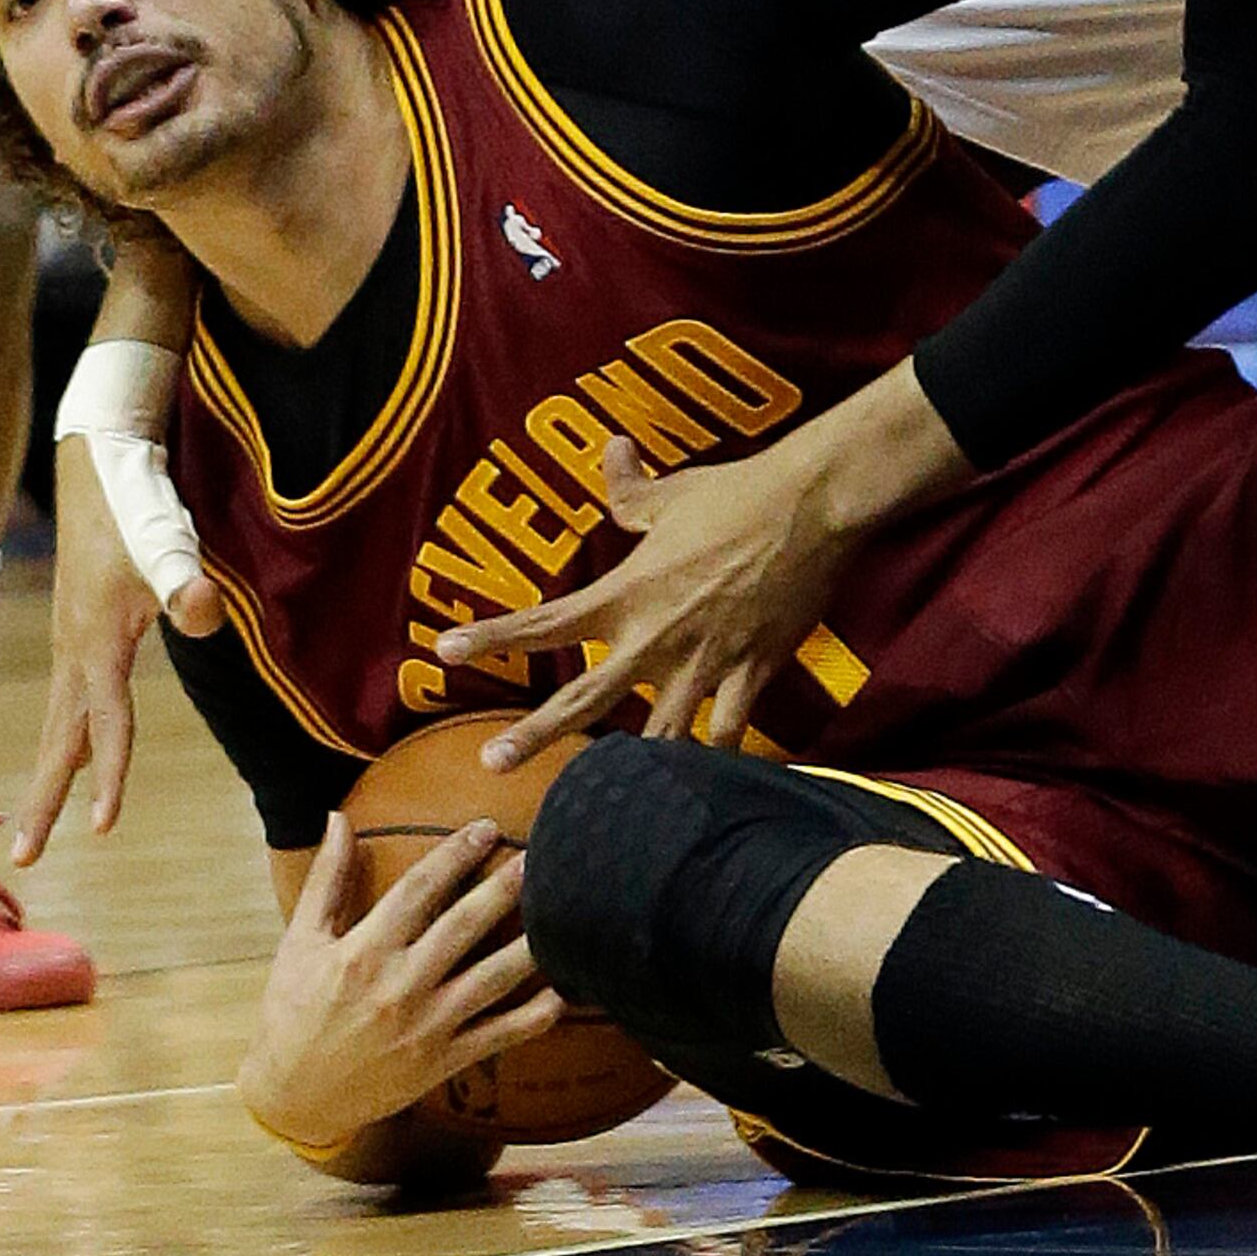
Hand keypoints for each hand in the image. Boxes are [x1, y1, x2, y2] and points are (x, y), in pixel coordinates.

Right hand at [18, 272, 220, 866]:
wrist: (98, 455)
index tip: (101, 831)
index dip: (107, 777)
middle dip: (46, 800)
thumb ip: (184, 573)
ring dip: (54, 772)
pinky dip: (69, 734)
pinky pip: (72, 698)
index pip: (104, 726)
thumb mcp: (165, 533)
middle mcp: (74, 651)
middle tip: (24, 862)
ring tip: (46, 823)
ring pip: (60, 721)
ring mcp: (70, 641)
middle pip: (60, 740)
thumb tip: (203, 616)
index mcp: (95, 643)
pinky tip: (76, 747)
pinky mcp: (78, 628)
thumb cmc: (137, 497)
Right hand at [237, 814, 564, 1159]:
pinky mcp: (440, 1062)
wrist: (293, 1098)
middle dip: (504, 888)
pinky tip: (562, 995)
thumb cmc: (291, 1013)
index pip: (417, 891)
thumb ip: (326, 880)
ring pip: (490, 980)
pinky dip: (532, 1018)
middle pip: (463, 927)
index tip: (486, 828)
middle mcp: (398, 988)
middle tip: (540, 856)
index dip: (455, 855)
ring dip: (530, 946)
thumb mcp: (299, 944)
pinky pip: (496, 1036)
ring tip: (567, 914)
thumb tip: (338, 819)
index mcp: (362, 954)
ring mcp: (424, 1028)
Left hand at [434, 430, 852, 773]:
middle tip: (491, 764)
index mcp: (628, 593)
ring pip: (657, 736)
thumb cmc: (739, 493)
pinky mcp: (752, 674)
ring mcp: (704, 664)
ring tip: (605, 806)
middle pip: (584, 698)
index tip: (444, 649)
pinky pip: (730, 736)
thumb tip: (612, 448)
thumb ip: (632, 490)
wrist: (812, 507)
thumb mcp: (673, 492)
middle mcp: (656, 638)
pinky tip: (707, 792)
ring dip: (629, 773)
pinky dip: (717, 764)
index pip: (545, 621)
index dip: (493, 635)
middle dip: (535, 734)